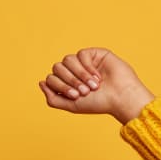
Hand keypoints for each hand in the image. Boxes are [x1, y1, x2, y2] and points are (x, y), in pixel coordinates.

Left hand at [38, 47, 154, 123]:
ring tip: (93, 85)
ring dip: (79, 75)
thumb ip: (52, 99)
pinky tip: (97, 76)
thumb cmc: (98, 103)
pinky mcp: (94, 54)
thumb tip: (40, 82)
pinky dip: (87, 67)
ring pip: (67, 60)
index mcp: (67, 84)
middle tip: (84, 91)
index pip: (51, 78)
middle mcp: (73, 72)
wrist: (120, 97)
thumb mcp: (71, 106)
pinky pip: (81, 54)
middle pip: (57, 68)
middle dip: (69, 80)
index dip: (61, 86)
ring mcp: (83, 62)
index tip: (76, 96)